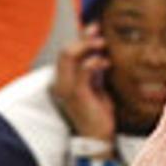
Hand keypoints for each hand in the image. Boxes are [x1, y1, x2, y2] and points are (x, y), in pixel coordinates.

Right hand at [50, 23, 115, 141]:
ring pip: (69, 54)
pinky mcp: (76, 93)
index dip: (80, 37)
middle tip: (100, 36)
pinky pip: (82, 69)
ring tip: (103, 45)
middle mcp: (59, 82)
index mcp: (63, 80)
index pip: (67, 52)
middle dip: (84, 38)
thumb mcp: (95, 85)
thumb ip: (93, 69)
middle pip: (65, 50)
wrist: (97, 137)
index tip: (95, 27)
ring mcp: (65, 87)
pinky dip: (94, 61)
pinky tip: (106, 62)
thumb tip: (98, 49)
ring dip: (88, 45)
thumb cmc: (97, 113)